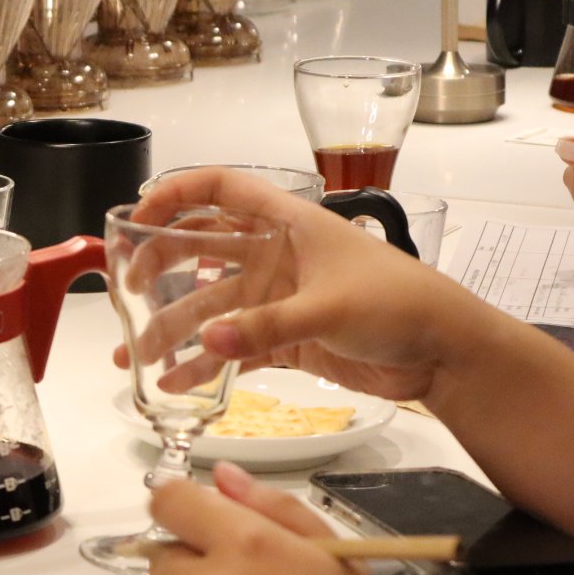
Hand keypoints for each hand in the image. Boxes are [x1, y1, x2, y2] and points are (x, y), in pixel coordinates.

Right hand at [122, 167, 472, 402]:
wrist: (445, 352)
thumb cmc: (401, 304)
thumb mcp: (331, 307)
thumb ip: (266, 326)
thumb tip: (207, 341)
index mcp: (287, 224)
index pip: (219, 188)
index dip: (174, 194)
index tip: (136, 216)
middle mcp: (275, 255)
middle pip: (201, 249)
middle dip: (159, 269)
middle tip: (128, 295)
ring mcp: (277, 298)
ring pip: (210, 307)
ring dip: (173, 330)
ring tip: (137, 357)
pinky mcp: (285, 338)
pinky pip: (232, 348)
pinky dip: (204, 367)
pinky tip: (177, 385)